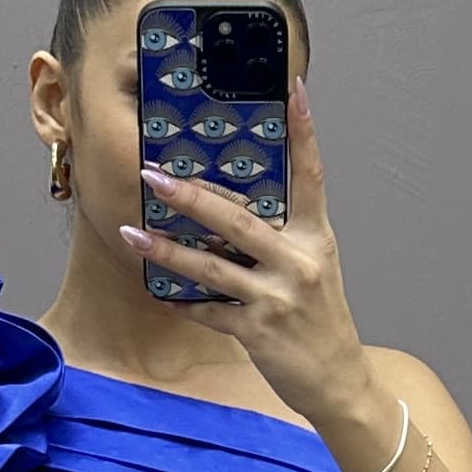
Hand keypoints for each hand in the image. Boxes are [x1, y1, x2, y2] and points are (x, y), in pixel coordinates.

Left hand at [120, 80, 367, 430]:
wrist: (340, 381)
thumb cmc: (320, 320)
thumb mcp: (313, 269)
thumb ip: (281, 238)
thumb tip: (227, 210)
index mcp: (316, 238)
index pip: (312, 175)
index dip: (304, 132)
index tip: (295, 90)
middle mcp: (299, 262)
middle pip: (238, 219)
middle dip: (191, 196)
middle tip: (153, 176)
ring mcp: (278, 298)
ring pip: (213, 266)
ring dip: (167, 250)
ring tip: (132, 234)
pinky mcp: (259, 332)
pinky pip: (210, 311)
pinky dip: (181, 302)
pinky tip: (156, 289)